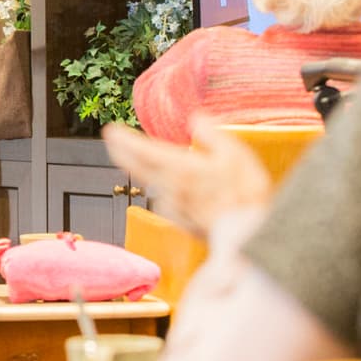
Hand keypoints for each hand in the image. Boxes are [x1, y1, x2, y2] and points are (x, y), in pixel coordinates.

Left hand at [102, 118, 270, 238]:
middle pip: (138, 168)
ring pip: (153, 185)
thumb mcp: (235, 155)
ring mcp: (174, 208)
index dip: (124, 140)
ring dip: (145, 172)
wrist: (251, 240)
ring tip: (143, 160)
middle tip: (112, 141)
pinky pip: (167, 201)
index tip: (109, 130)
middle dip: (121, 153)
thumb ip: (211, 134)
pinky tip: (176, 190)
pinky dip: (166, 192)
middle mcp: (170, 189)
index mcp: (180, 168)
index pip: (142, 151)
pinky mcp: (182, 223)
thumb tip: (196, 119)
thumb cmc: (245, 195)